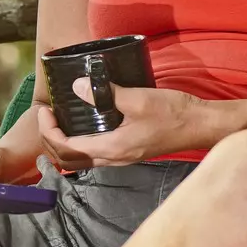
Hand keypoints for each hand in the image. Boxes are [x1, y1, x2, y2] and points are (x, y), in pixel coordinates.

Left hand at [37, 77, 208, 170]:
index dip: (48, 131)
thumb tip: (77, 86)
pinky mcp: (128, 151)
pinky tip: (82, 123)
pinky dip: (79, 142)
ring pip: (80, 159)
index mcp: (112, 148)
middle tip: (46, 116)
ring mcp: (121, 157)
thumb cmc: (174, 113)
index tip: (45, 111)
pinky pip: (94, 153)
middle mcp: (114, 158)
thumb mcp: (138, 99)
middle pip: (68, 160)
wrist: (201, 125)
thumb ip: (106, 94)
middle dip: (50, 140)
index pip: (66, 149)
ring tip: (58, 120)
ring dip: (63, 143)